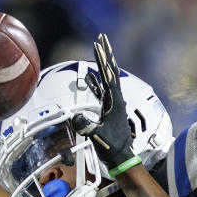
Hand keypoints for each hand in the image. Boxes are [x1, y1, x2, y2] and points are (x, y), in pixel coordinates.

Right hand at [72, 33, 135, 170]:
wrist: (121, 158)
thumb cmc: (111, 147)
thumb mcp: (97, 136)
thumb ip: (87, 126)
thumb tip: (75, 117)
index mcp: (115, 102)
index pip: (108, 75)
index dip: (103, 59)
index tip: (99, 45)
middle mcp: (116, 99)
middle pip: (111, 72)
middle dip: (106, 55)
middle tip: (102, 39)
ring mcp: (113, 104)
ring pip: (107, 80)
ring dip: (102, 66)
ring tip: (98, 52)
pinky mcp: (109, 110)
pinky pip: (102, 92)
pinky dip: (96, 83)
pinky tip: (91, 78)